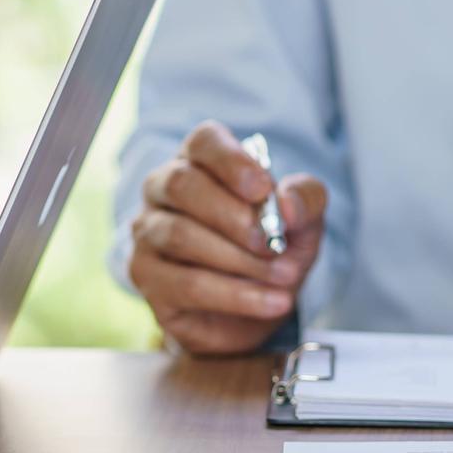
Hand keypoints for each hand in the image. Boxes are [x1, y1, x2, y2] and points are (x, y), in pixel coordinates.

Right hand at [128, 121, 326, 354]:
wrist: (252, 310)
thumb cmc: (269, 251)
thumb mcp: (303, 223)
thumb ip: (306, 200)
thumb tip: (288, 202)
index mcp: (199, 162)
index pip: (204, 142)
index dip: (231, 161)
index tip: (263, 189)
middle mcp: (162, 189)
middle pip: (182, 184)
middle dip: (233, 216)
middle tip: (272, 243)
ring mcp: (147, 232)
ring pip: (180, 236)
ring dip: (239, 260)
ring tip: (284, 278)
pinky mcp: (145, 276)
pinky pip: (186, 284)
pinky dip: (236, 295)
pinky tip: (272, 303)